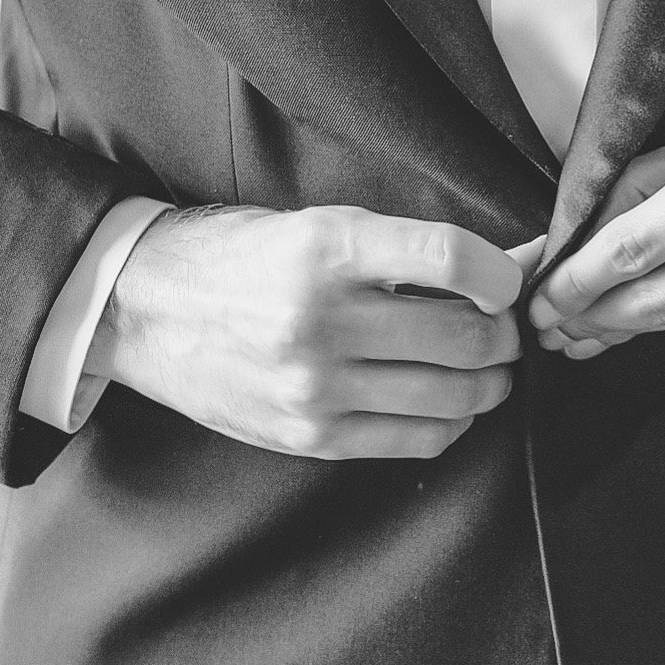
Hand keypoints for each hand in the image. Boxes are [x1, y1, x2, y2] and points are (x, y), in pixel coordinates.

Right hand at [88, 205, 543, 458]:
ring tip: (489, 365)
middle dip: (505, 334)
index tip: (510, 279)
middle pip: (462, 335)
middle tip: (507, 326)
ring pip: (451, 395)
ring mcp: (314, 387)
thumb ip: (415, 248)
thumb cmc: (251, 255)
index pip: (449, 257)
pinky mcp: (309, 437)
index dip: (502, 272)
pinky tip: (450, 401)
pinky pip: (415, 439)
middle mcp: (321, 321)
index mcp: (328, 250)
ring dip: (490, 381)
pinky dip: (452, 421)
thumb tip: (514, 262)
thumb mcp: (327, 226)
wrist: (150, 311)